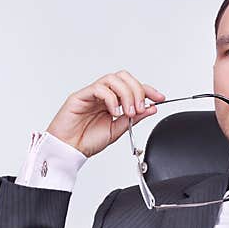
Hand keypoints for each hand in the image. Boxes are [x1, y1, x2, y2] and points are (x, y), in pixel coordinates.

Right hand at [45, 70, 165, 157]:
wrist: (68, 150)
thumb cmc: (87, 141)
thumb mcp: (118, 130)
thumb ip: (134, 119)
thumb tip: (152, 108)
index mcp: (112, 101)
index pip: (132, 86)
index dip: (148, 89)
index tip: (159, 98)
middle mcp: (102, 94)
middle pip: (124, 77)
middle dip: (137, 90)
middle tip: (141, 108)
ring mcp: (91, 93)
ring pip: (113, 79)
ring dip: (126, 94)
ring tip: (129, 112)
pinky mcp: (80, 96)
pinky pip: (99, 88)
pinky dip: (111, 98)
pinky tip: (114, 111)